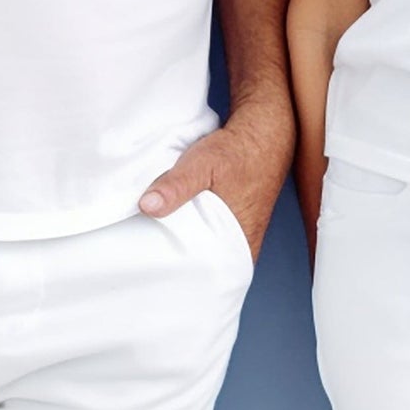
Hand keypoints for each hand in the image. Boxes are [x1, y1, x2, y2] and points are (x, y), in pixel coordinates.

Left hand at [138, 101, 293, 262]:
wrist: (262, 133)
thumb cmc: (238, 152)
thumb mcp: (202, 164)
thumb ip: (176, 186)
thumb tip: (147, 206)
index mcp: (238, 247)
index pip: (202, 276)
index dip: (175, 275)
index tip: (149, 270)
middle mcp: (241, 247)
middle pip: (202, 264)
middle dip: (176, 260)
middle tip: (147, 255)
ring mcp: (238, 235)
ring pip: (204, 248)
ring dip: (185, 241)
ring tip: (157, 239)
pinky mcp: (233, 221)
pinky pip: (210, 234)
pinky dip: (193, 229)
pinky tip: (176, 221)